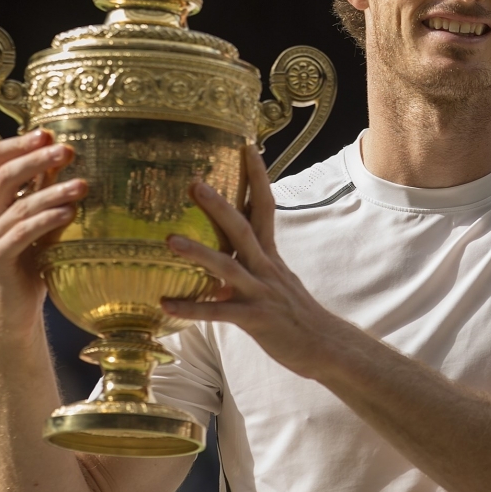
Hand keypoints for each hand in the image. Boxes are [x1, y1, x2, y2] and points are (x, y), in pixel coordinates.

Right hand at [0, 129, 86, 339]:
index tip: (48, 133)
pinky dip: (46, 221)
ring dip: (53, 191)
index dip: (19, 143)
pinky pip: (22, 234)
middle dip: (38, 159)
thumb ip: (46, 191)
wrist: (16, 309)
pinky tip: (69, 213)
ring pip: (19, 205)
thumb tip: (66, 154)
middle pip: (6, 175)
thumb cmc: (34, 261)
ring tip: (83, 185)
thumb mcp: (42, 220)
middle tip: (68, 150)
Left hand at [163, 146, 345, 378]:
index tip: (247, 147)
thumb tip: (223, 251)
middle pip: (242, 228)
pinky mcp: (256, 319)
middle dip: (218, 205)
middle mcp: (266, 267)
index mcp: (270, 254)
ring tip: (170, 240)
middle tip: (194, 183)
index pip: (264, 206)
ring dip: (199, 252)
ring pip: (229, 266)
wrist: (324, 345)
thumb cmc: (294, 312)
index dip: (257, 177)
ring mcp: (261, 292)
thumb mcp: (275, 279)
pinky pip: (220, 313)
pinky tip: (166, 305)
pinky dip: (193, 309)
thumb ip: (251, 262)